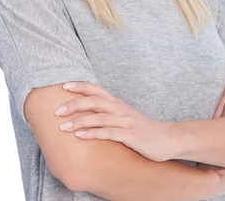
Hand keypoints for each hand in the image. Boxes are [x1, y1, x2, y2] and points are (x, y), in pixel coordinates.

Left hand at [55, 82, 174, 161]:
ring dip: (79, 121)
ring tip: (63, 127)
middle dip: (74, 104)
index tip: (63, 85)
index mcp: (117, 103)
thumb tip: (89, 111)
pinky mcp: (130, 135)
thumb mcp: (124, 116)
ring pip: (98, 117)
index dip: (80, 86)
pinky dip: (92, 133)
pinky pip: (108, 133)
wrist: (167, 139)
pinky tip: (80, 136)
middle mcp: (119, 109)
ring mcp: (125, 121)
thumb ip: (108, 112)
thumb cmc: (142, 128)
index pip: (96, 89)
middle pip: (93, 101)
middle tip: (57, 111)